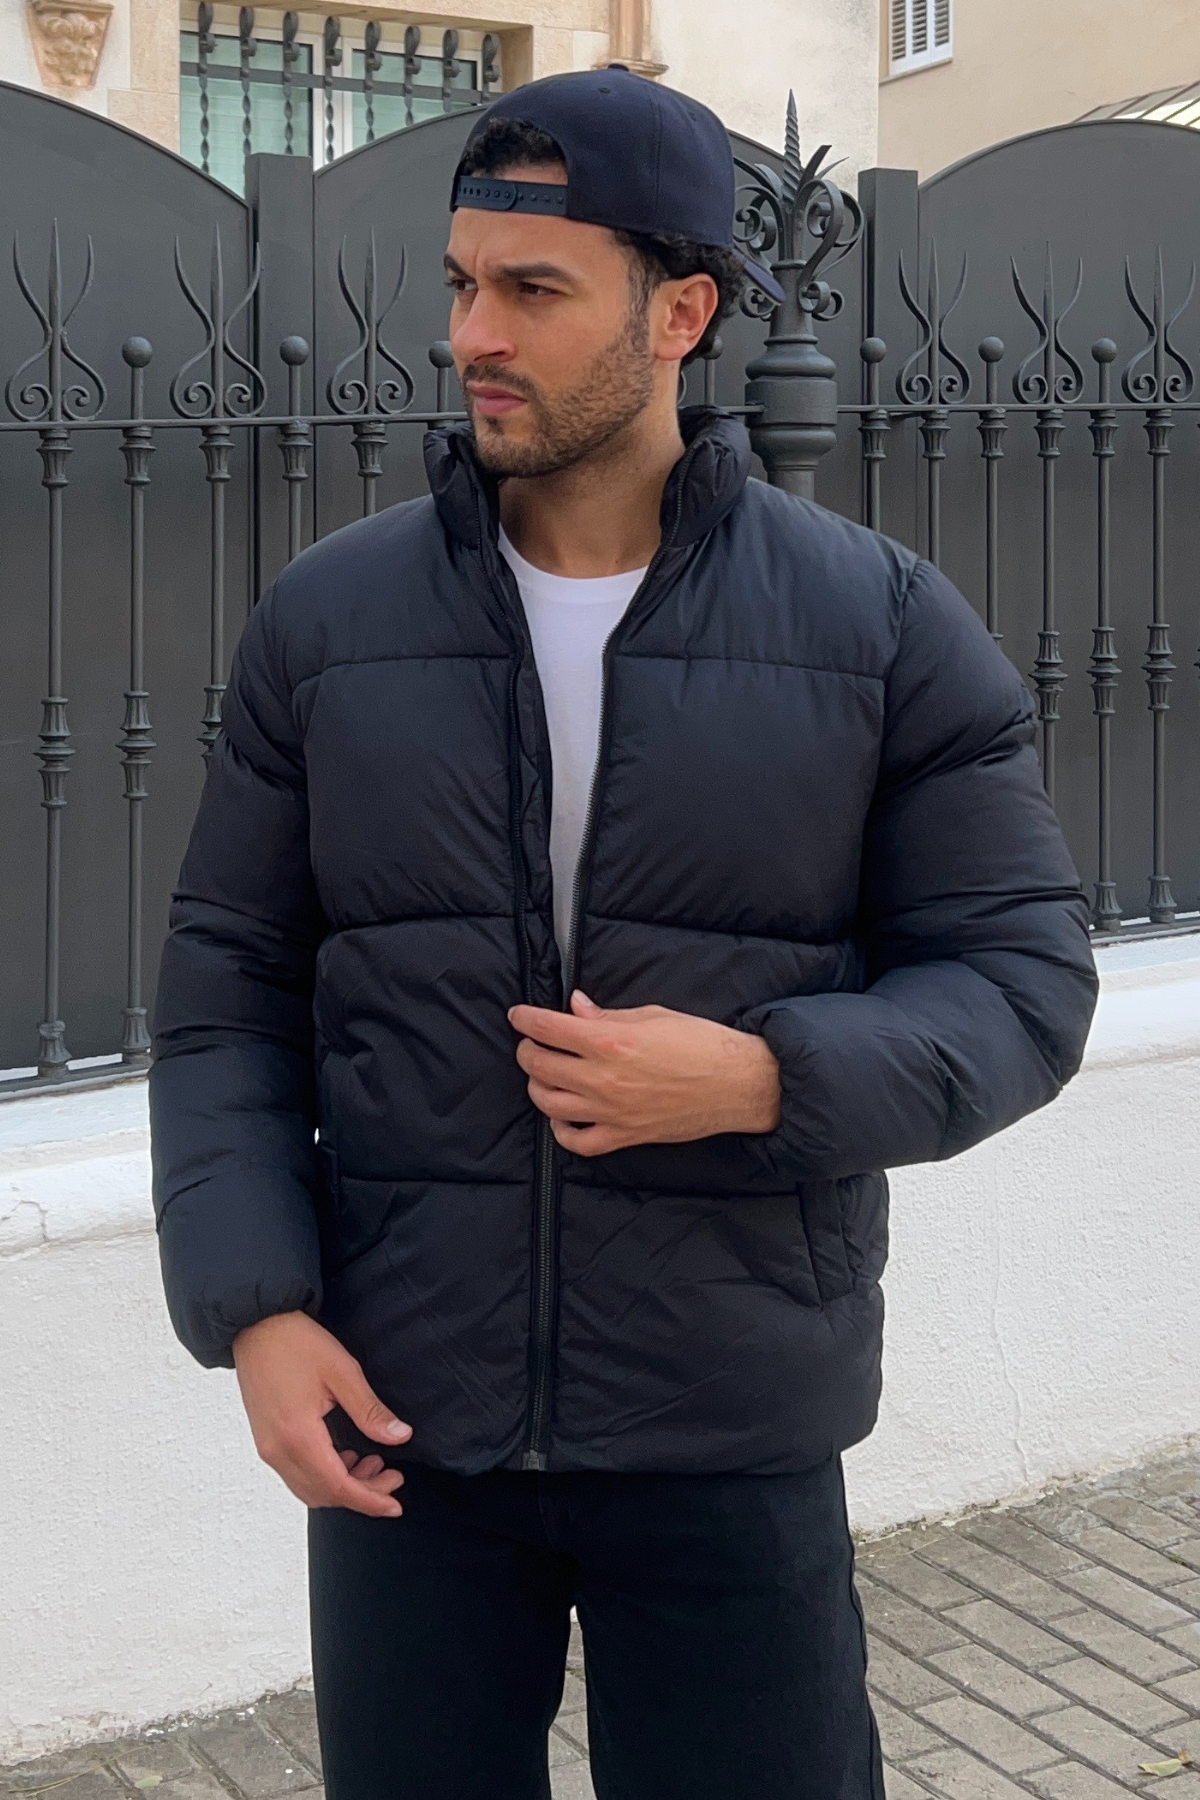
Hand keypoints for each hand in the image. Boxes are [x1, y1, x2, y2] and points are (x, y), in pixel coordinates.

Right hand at [232, 1311, 410, 1517]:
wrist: (256, 1324)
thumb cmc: (296, 1342)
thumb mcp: (342, 1371)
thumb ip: (369, 1410)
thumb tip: (399, 1437)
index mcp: (297, 1435)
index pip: (338, 1486)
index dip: (370, 1500)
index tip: (395, 1505)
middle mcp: (277, 1450)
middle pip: (323, 1494)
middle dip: (361, 1495)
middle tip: (392, 1478)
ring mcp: (268, 1447)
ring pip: (308, 1488)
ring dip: (342, 1486)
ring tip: (374, 1465)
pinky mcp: (265, 1440)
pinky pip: (296, 1473)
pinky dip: (324, 1475)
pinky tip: (346, 1456)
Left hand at [509, 989, 781, 1156]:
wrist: (737, 1084)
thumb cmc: (700, 1042)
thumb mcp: (652, 1016)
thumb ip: (607, 1015)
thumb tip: (575, 1007)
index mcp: (610, 1042)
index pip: (548, 1029)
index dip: (525, 1019)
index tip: (517, 1015)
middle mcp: (604, 1078)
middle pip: (540, 1065)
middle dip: (528, 1050)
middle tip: (531, 1042)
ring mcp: (611, 1111)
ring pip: (549, 1104)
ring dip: (538, 1086)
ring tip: (543, 1074)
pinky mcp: (624, 1136)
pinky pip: (578, 1142)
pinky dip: (561, 1131)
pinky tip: (561, 1116)